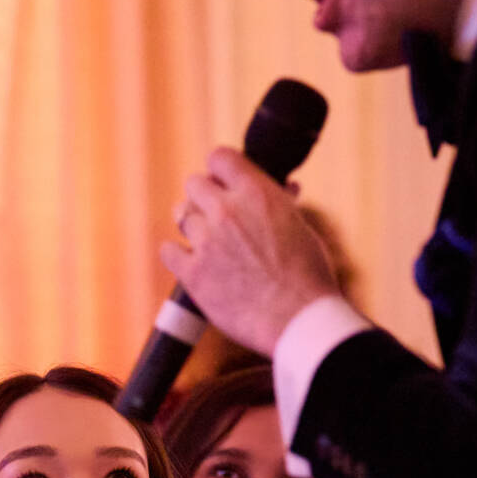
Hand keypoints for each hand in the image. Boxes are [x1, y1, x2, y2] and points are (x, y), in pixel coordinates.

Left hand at [160, 147, 339, 353]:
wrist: (298, 319)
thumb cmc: (308, 276)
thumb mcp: (300, 226)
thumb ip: (280, 204)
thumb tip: (285, 187)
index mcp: (256, 192)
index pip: (220, 158)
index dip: (219, 171)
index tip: (223, 184)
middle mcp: (227, 210)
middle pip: (194, 184)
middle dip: (204, 197)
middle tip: (215, 216)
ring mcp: (207, 241)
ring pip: (181, 215)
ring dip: (193, 226)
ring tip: (208, 242)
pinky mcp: (193, 273)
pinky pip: (168, 251)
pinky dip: (178, 255)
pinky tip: (191, 263)